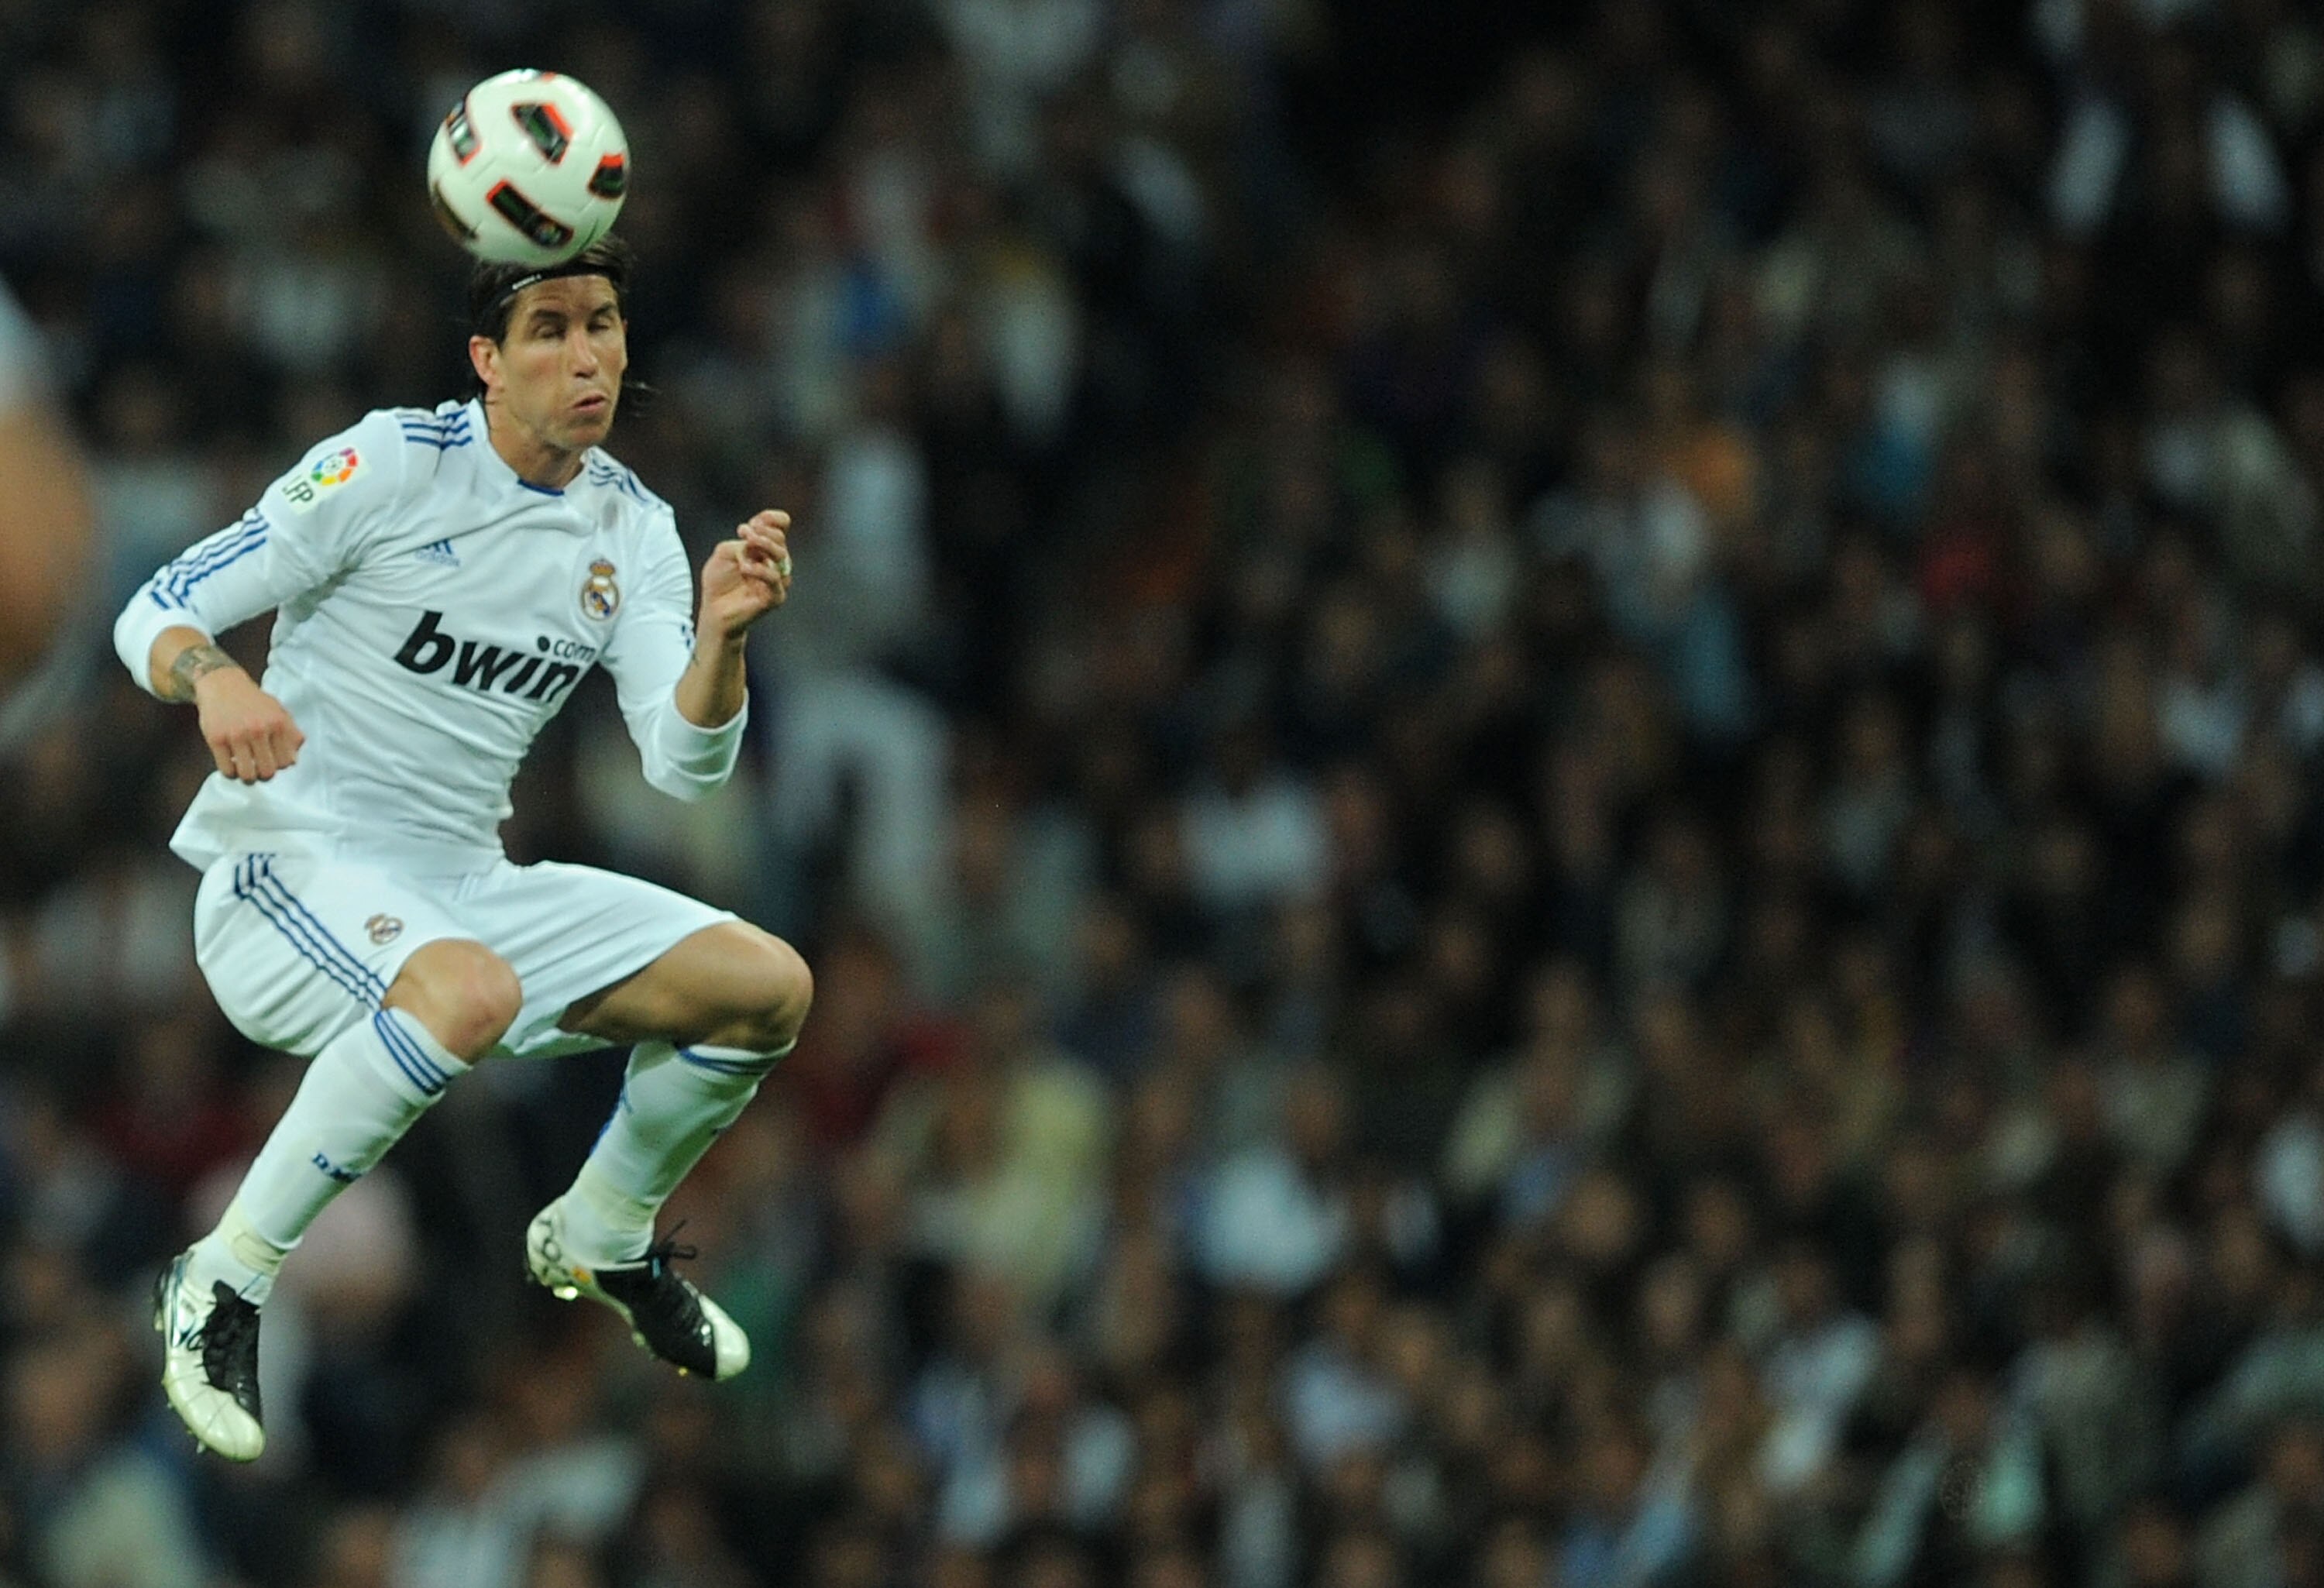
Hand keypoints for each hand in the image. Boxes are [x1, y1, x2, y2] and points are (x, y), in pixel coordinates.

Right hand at [195, 668, 304, 782]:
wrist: (222, 683)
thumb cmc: (254, 701)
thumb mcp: (279, 711)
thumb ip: (291, 733)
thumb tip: (294, 760)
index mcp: (278, 723)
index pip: (286, 762)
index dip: (279, 765)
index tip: (272, 760)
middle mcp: (258, 729)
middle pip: (267, 771)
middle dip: (264, 774)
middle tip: (258, 767)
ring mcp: (236, 735)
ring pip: (247, 774)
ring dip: (247, 776)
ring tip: (245, 768)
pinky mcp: (216, 739)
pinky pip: (226, 770)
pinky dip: (230, 772)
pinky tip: (231, 763)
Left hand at [698, 509, 792, 644]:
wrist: (715, 611)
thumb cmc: (720, 582)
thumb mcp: (724, 553)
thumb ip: (740, 543)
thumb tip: (754, 544)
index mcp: (765, 548)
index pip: (780, 526)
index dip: (771, 519)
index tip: (752, 522)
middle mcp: (775, 562)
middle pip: (781, 538)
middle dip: (763, 532)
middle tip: (743, 533)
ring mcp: (777, 580)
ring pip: (782, 556)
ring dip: (764, 545)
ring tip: (747, 543)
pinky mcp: (775, 597)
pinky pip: (775, 579)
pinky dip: (760, 570)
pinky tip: (745, 568)